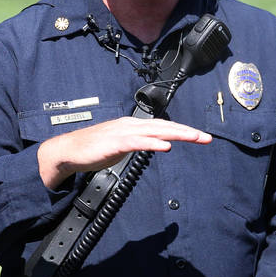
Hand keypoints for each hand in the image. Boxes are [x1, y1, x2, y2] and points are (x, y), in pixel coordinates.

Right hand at [37, 116, 211, 188]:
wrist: (69, 151)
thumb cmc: (93, 149)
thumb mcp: (122, 146)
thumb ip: (138, 145)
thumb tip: (154, 145)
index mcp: (133, 126)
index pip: (163, 127)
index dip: (183, 130)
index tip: (200, 136)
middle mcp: (131, 125)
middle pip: (165, 126)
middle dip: (187, 131)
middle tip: (206, 137)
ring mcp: (123, 132)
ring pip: (155, 131)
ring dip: (176, 134)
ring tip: (193, 138)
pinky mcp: (115, 142)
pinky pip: (138, 142)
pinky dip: (153, 143)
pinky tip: (165, 146)